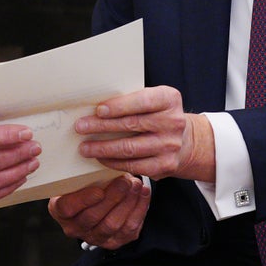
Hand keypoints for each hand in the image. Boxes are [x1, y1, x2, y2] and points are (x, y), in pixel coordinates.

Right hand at [49, 174, 148, 249]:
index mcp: (61, 210)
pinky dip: (138, 210)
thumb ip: (82, 172)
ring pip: (113, 225)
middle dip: (112, 198)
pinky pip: (129, 229)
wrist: (93, 203)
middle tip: (124, 181)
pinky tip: (143, 194)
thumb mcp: (76, 178)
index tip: (98, 190)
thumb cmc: (83, 186)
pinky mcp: (115, 241)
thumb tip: (100, 153)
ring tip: (136, 185)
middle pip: (94, 217)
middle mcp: (76, 227)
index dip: (83, 200)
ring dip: (127, 203)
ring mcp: (95, 237)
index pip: (68, 208)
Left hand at [75, 86, 215, 182]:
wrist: (185, 140)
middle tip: (81, 127)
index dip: (119, 106)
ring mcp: (170, 145)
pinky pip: (134, 166)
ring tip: (85, 147)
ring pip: (130, 148)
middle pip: (131, 125)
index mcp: (169, 99)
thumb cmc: (158, 115)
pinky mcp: (165, 165)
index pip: (142, 101)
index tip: (99, 110)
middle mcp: (173, 122)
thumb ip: (132, 101)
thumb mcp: (153, 100)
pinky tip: (101, 158)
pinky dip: (114, 162)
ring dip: (103, 148)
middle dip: (102, 126)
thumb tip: (95, 108)